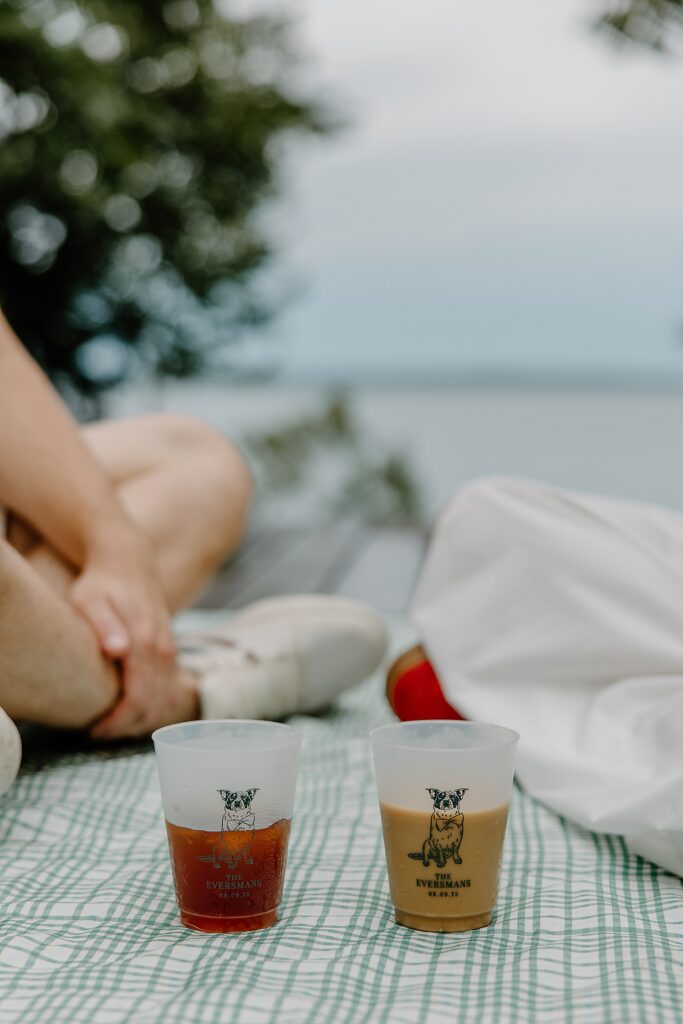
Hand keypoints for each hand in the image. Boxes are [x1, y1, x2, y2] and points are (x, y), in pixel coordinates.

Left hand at [69, 530, 177, 738]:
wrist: (127, 560)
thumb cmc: (101, 583)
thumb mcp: (90, 600)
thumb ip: (104, 626)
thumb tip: (118, 651)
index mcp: (143, 643)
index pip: (138, 699)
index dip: (117, 722)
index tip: (94, 730)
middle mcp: (162, 650)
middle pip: (154, 707)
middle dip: (127, 727)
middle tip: (98, 732)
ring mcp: (169, 651)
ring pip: (166, 702)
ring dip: (143, 721)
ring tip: (114, 725)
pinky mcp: (170, 651)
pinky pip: (170, 690)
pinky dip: (155, 708)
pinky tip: (134, 712)